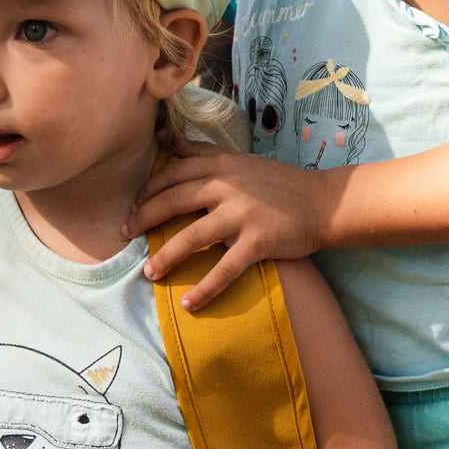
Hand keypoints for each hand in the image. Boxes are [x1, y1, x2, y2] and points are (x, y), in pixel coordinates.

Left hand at [126, 140, 324, 310]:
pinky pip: (224, 269)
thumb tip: (171, 144)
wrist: (323, 203)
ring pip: (191, 237)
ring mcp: (243, 214)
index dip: (148, 189)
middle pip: (173, 201)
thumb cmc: (281, 183)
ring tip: (149, 272)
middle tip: (125, 235)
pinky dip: (204, 289)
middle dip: (143, 218)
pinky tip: (188, 304)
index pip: (174, 173)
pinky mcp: (258, 242)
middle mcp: (229, 186)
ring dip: (165, 257)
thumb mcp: (243, 160)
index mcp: (223, 164)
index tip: (132, 205)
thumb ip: (206, 153)